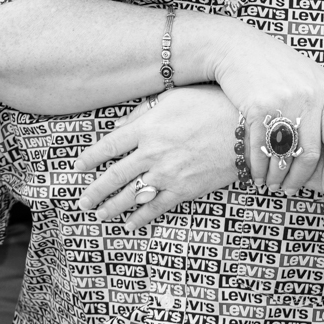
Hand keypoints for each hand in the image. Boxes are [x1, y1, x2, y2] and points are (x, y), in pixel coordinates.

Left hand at [74, 86, 237, 229]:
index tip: (78, 168)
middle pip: (114, 175)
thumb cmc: (210, 104)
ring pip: (131, 196)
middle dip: (95, 191)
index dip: (90, 158)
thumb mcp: (173, 98)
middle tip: (81, 202)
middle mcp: (152, 152)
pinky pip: (157, 207)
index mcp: (147, 127)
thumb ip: (144, 111)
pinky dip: (141, 218)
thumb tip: (120, 126)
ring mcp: (168, 173)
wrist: (245, 129)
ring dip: (112, 208)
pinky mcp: (184, 189)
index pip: (108, 145)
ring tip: (99, 216)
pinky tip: (130, 225)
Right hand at [211, 26, 323, 197]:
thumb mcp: (318, 76)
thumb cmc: (281, 64)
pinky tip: (257, 176)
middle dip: (301, 178)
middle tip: (292, 190)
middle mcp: (307, 98)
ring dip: (278, 177)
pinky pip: (260, 147)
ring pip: (286, 153)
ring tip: (273, 186)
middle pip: (311, 152)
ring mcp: (282, 102)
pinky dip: (258, 167)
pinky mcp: (256, 106)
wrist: (239, 48)